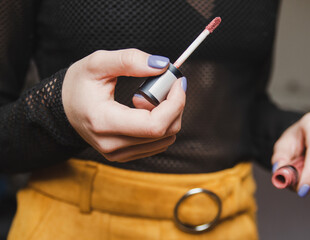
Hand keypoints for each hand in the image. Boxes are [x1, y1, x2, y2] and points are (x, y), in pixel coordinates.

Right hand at [62, 49, 185, 161]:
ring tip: (148, 98)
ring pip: (166, 139)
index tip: (178, 82)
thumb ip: (129, 60)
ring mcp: (118, 154)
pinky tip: (146, 111)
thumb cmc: (79, 85)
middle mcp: (111, 145)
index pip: (154, 125)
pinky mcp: (124, 156)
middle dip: (175, 106)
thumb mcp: (98, 63)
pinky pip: (158, 144)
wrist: (64, 108)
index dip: (175, 103)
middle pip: (165, 132)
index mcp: (103, 122)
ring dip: (169, 115)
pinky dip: (162, 125)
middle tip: (165, 85)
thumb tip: (162, 65)